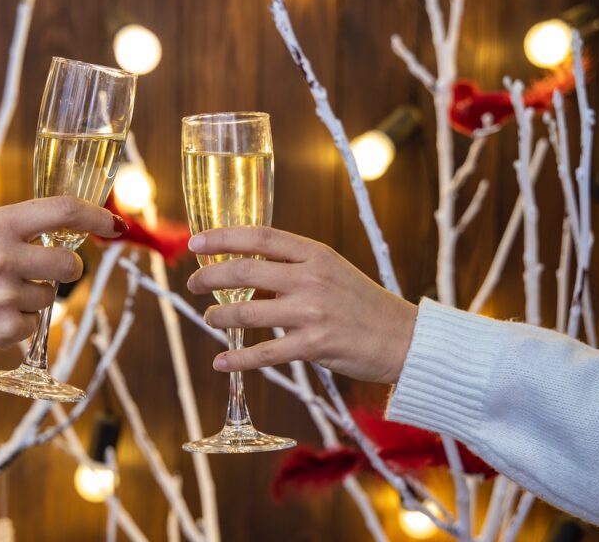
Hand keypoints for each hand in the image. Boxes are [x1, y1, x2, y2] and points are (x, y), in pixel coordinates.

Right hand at [0, 197, 127, 366]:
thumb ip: (18, 232)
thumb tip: (69, 232)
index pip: (63, 210)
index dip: (96, 216)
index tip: (115, 224)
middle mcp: (3, 256)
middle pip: (70, 263)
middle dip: (65, 269)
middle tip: (42, 272)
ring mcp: (5, 294)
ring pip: (51, 297)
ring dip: (32, 299)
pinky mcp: (5, 328)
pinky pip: (33, 324)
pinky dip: (17, 323)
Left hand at [186, 227, 416, 383]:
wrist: (404, 339)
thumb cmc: (362, 304)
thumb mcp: (331, 272)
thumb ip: (293, 269)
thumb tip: (246, 274)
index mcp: (315, 254)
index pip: (260, 236)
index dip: (222, 237)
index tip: (196, 243)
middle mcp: (312, 278)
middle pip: (245, 271)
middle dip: (209, 277)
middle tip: (193, 284)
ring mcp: (313, 312)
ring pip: (248, 311)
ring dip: (219, 315)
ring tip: (209, 317)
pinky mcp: (315, 345)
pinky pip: (265, 352)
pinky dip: (238, 358)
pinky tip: (221, 362)